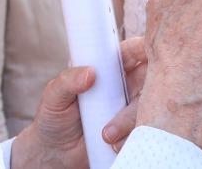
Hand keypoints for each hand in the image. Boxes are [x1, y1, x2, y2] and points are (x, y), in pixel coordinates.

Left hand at [11, 37, 148, 168]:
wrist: (55, 153)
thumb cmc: (54, 116)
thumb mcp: (53, 95)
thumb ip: (68, 80)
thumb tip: (91, 73)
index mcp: (106, 68)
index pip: (131, 51)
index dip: (143, 48)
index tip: (147, 51)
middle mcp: (123, 86)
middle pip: (148, 78)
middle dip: (148, 87)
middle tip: (127, 101)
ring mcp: (128, 110)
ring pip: (145, 107)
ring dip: (128, 119)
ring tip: (106, 134)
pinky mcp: (130, 132)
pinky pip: (141, 131)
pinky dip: (128, 138)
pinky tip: (111, 144)